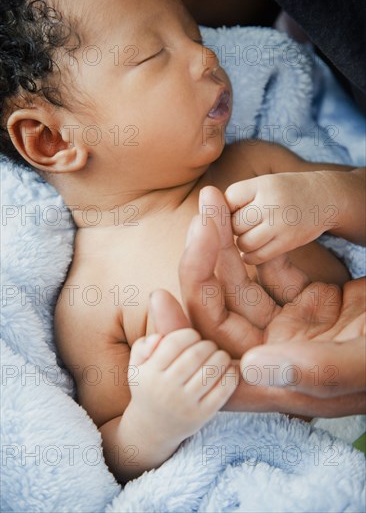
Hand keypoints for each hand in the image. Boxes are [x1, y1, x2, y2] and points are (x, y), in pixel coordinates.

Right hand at [128, 327, 236, 442]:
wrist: (151, 429)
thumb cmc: (148, 388)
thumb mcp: (136, 367)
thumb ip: (142, 346)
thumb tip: (159, 337)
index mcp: (150, 374)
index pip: (174, 343)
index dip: (189, 334)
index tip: (193, 337)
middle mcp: (166, 390)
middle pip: (195, 355)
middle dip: (207, 345)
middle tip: (209, 346)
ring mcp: (185, 405)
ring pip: (211, 371)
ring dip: (221, 357)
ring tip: (220, 356)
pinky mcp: (202, 416)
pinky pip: (223, 391)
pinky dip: (231, 375)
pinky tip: (229, 369)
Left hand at [176, 185, 364, 415]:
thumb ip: (316, 371)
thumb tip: (249, 367)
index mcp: (286, 384)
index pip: (217, 367)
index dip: (184, 338)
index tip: (162, 298)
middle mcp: (280, 356)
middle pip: (221, 314)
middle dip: (202, 265)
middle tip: (200, 216)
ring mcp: (293, 327)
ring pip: (241, 286)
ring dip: (222, 246)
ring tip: (211, 204)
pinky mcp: (309, 303)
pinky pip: (270, 272)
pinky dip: (255, 247)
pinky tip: (241, 219)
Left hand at [225, 171, 337, 263]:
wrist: (325, 198)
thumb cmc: (284, 192)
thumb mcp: (263, 184)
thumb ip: (237, 199)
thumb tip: (206, 221)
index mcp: (262, 184)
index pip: (228, 200)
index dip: (227, 209)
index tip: (237, 210)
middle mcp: (272, 203)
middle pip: (234, 224)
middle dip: (233, 228)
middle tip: (244, 226)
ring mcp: (281, 224)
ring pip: (243, 242)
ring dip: (241, 243)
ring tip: (249, 236)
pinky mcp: (289, 242)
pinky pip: (257, 256)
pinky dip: (250, 256)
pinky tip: (253, 250)